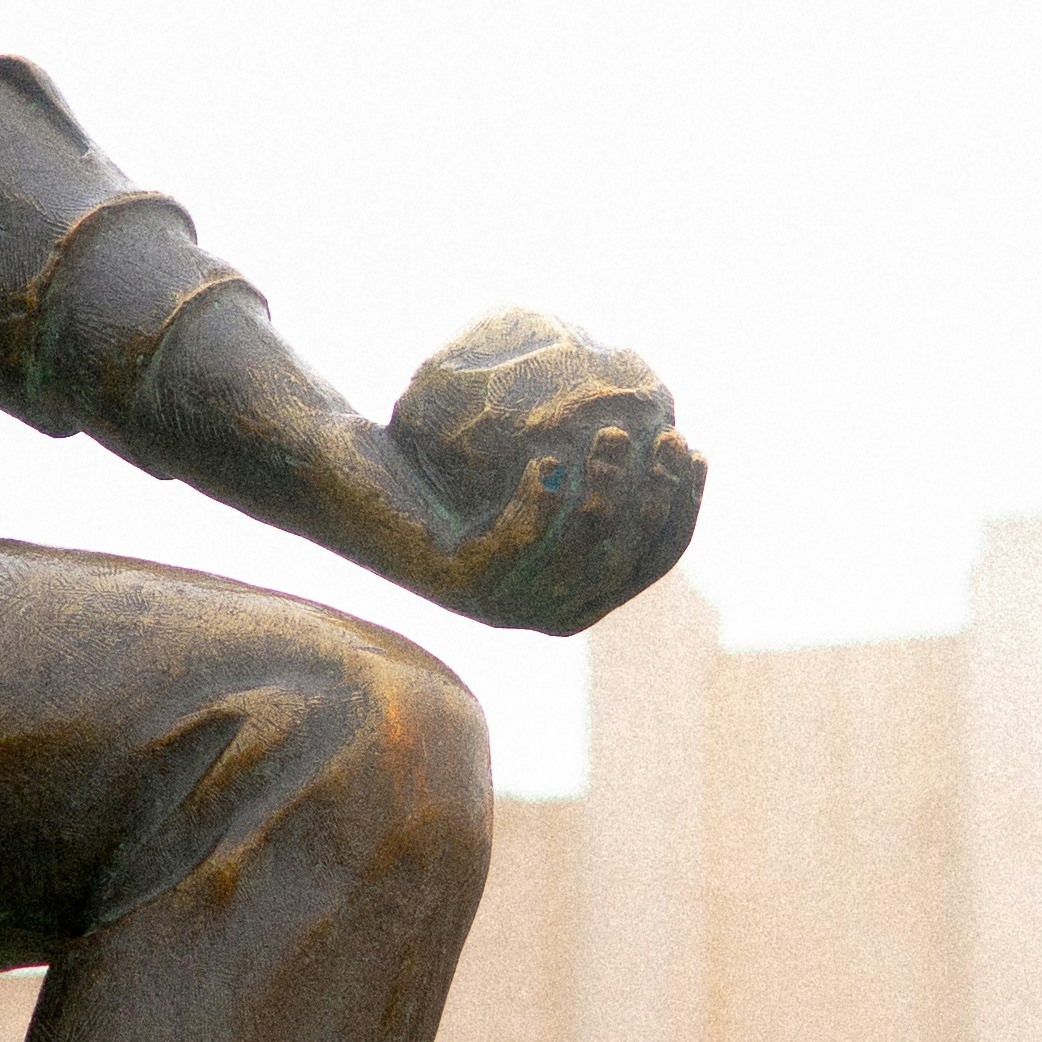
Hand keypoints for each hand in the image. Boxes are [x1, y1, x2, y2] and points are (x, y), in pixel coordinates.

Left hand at [359, 311, 706, 634]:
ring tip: (605, 430)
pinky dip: (539, 504)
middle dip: (652, 495)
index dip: (683, 507)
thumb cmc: (450, 470)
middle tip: (653, 430)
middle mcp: (544, 611)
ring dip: (603, 491)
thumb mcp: (535, 467)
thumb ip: (595, 467)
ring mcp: (499, 604)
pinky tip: (543, 456)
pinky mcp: (456, 583)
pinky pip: (516, 547)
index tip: (691, 445)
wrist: (350, 484)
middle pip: (624, 562)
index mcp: (577, 592)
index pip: (653, 560)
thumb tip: (669, 429)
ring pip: (577, 557)